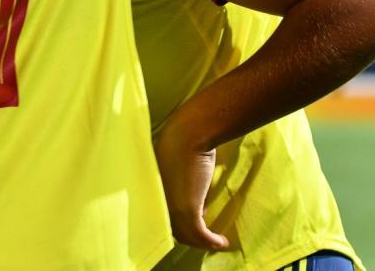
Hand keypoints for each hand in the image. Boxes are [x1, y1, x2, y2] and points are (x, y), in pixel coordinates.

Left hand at [153, 118, 229, 251]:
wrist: (191, 132)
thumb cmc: (188, 140)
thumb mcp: (182, 165)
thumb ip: (184, 182)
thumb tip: (198, 202)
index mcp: (152, 187)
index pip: (161, 213)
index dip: (176, 221)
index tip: (195, 221)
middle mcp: (157, 199)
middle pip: (172, 227)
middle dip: (189, 235)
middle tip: (206, 237)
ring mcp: (170, 205)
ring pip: (186, 234)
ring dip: (203, 242)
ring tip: (217, 242)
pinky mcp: (186, 209)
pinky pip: (200, 235)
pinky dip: (211, 242)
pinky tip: (222, 242)